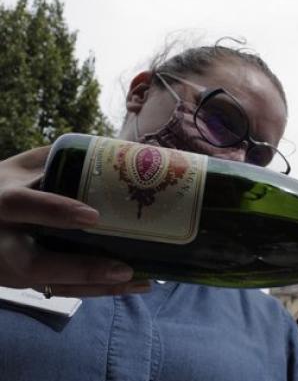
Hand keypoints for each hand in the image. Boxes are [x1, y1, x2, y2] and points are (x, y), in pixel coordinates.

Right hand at [0, 146, 149, 296]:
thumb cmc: (7, 185)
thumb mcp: (23, 167)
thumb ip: (58, 159)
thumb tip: (115, 150)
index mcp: (0, 201)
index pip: (20, 206)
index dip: (55, 211)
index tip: (93, 216)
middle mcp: (1, 239)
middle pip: (33, 263)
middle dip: (81, 269)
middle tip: (124, 269)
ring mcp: (9, 267)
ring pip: (52, 284)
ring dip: (98, 286)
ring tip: (141, 281)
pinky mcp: (24, 282)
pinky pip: (61, 290)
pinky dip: (97, 290)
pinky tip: (133, 285)